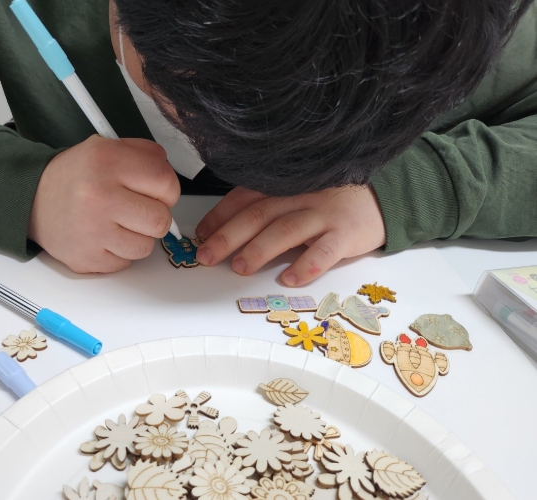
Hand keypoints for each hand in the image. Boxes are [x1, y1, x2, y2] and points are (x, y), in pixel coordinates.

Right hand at [28, 136, 179, 272]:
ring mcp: (91, 231)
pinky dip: (120, 252)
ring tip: (119, 223)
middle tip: (138, 209)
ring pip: (146, 247)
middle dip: (156, 216)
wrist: (33, 199)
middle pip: (161, 220)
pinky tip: (104, 236)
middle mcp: (98, 196)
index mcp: (107, 162)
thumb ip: (146, 156)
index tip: (157, 191)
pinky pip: (125, 262)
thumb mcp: (107, 148)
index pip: (165, 183)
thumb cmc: (77, 176)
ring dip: (138, 236)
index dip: (168, 189)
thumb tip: (170, 180)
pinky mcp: (86, 258)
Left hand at [194, 186, 385, 285]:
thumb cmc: (333, 198)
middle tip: (207, 256)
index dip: (220, 215)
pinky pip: (325, 250)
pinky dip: (306, 264)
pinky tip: (290, 278)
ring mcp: (325, 212)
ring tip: (240, 267)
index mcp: (284, 184)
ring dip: (260, 248)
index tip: (200, 234)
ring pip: (286, 228)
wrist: (386, 193)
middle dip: (228, 235)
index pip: (244, 197)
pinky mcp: (348, 232)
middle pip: (259, 213)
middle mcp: (301, 195)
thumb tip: (226, 230)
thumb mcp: (298, 193)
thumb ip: (269, 206)